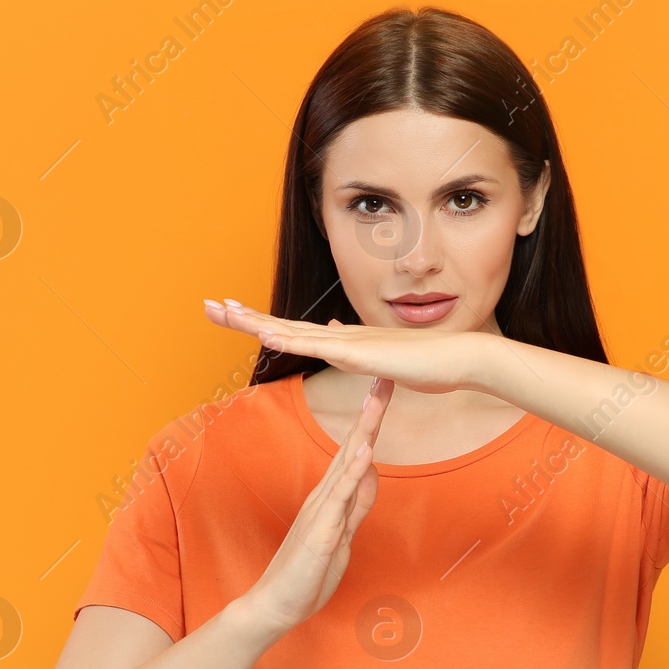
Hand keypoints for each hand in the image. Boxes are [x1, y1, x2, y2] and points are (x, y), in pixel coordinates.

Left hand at [203, 298, 487, 394]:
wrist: (459, 358)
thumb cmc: (426, 363)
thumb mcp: (382, 359)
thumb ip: (356, 348)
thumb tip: (335, 330)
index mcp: (341, 340)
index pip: (291, 331)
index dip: (259, 321)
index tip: (230, 312)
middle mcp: (339, 336)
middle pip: (281, 324)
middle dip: (243, 316)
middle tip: (209, 306)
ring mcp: (347, 342)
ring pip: (290, 331)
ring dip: (255, 322)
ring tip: (222, 311)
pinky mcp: (358, 354)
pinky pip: (316, 347)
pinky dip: (288, 341)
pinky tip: (265, 335)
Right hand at [241, 375, 392, 635]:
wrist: (275, 604)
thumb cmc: (306, 574)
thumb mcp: (341, 534)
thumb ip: (356, 504)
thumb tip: (371, 472)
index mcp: (330, 496)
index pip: (356, 450)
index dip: (372, 420)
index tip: (385, 391)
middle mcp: (324, 495)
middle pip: (352, 445)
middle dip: (371, 411)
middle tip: (386, 375)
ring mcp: (321, 510)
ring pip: (347, 462)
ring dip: (364, 429)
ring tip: (378, 398)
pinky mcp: (320, 530)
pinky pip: (340, 495)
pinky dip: (354, 471)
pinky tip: (365, 450)